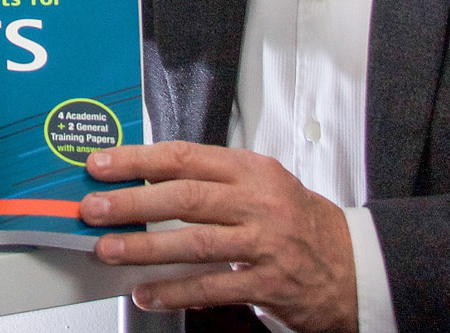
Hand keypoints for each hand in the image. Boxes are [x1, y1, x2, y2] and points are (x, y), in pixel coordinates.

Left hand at [80, 142, 357, 332]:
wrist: (354, 265)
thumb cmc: (299, 222)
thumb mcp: (262, 186)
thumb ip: (213, 183)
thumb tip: (146, 184)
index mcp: (251, 169)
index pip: (185, 156)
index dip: (138, 159)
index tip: (103, 164)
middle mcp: (258, 201)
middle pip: (184, 196)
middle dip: (132, 202)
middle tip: (95, 208)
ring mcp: (265, 243)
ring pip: (194, 241)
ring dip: (144, 248)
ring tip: (109, 250)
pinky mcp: (269, 282)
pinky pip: (213, 286)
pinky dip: (175, 291)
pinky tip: (148, 294)